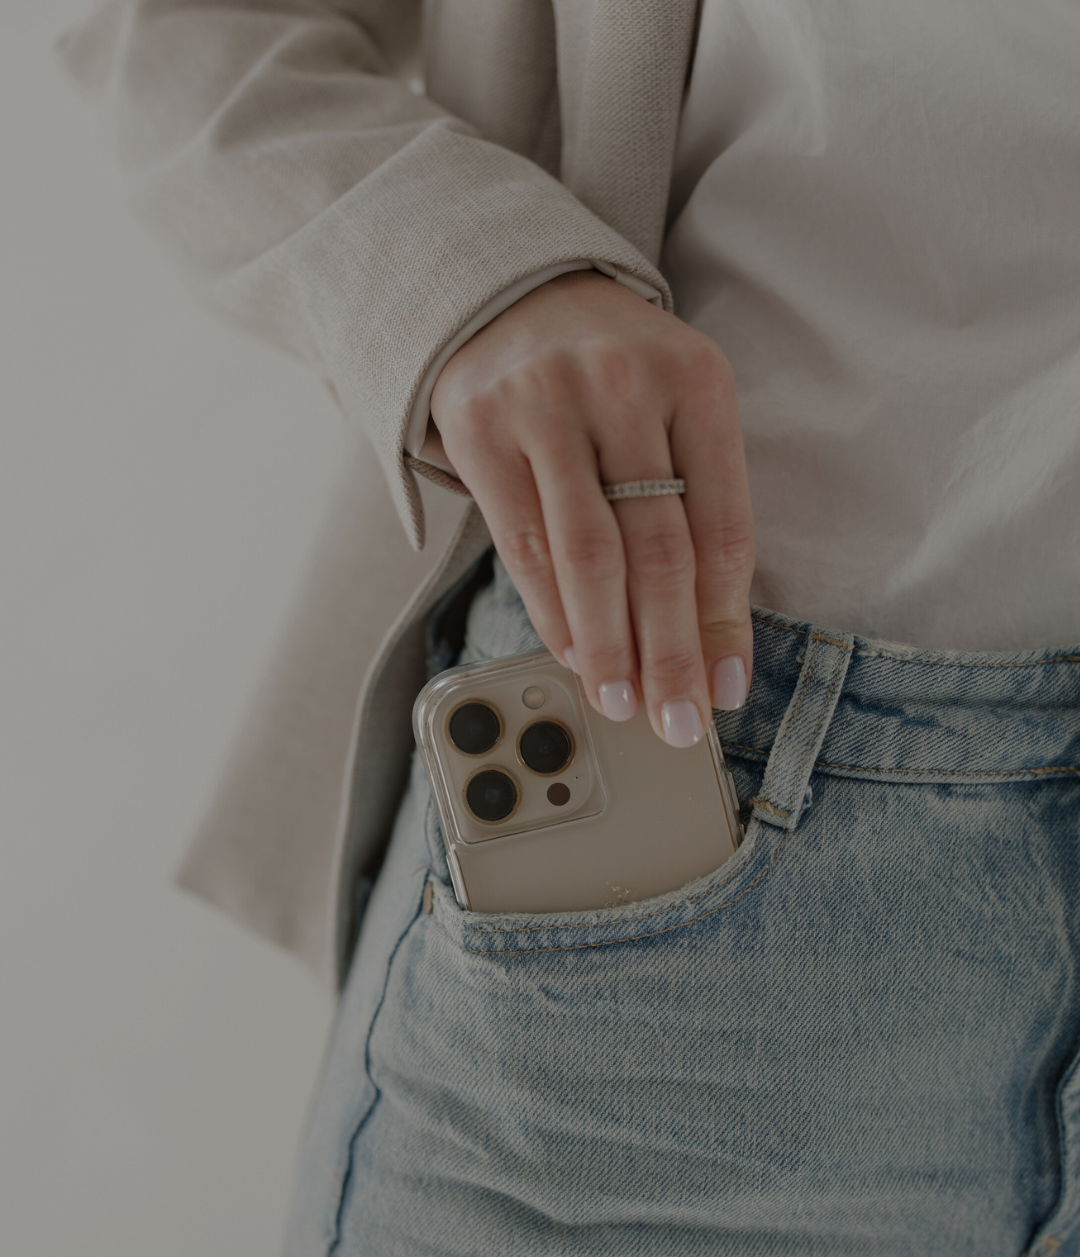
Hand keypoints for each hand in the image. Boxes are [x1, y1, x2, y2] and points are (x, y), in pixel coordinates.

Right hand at [428, 270, 753, 746]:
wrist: (510, 294)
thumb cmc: (613, 374)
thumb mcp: (676, 411)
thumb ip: (696, 506)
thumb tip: (710, 641)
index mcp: (697, 380)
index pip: (723, 526)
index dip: (727, 621)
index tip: (726, 690)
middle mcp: (625, 385)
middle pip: (660, 551)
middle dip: (670, 652)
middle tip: (677, 722)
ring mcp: (547, 403)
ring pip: (589, 556)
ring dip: (609, 646)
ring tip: (623, 702)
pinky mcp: (482, 429)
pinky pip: (523, 545)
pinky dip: (552, 611)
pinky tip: (573, 653)